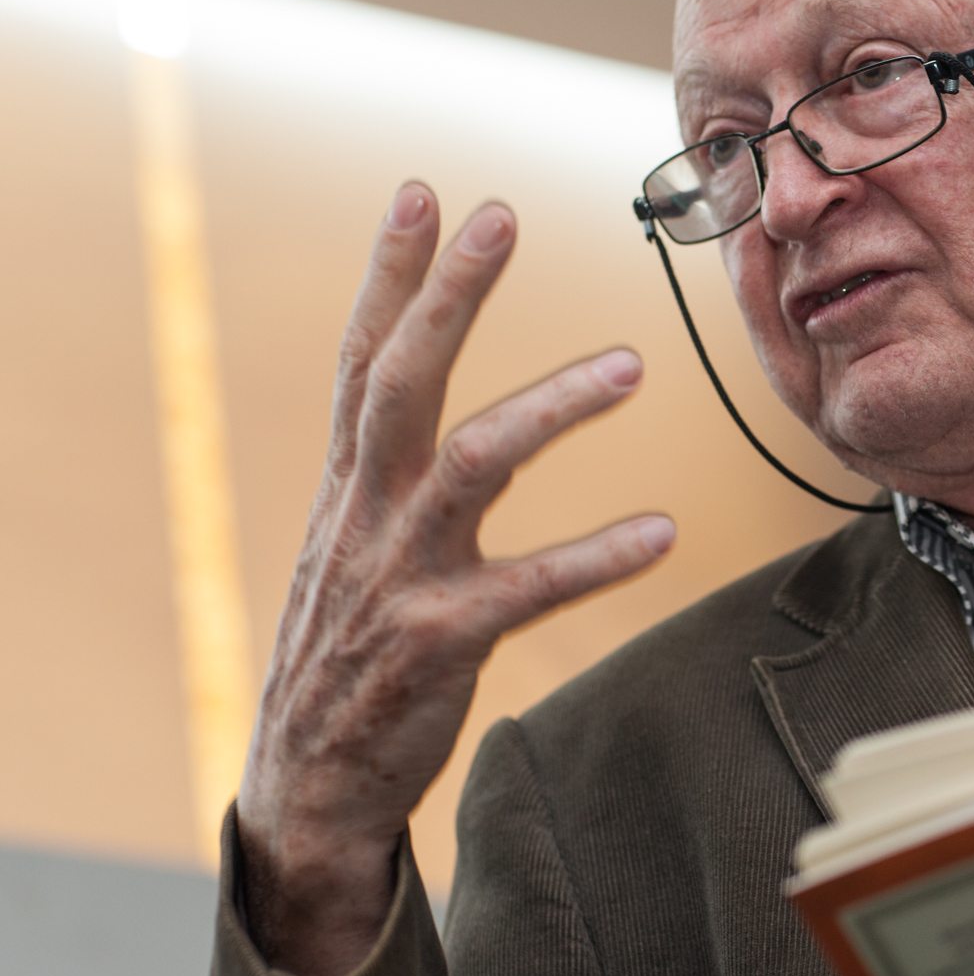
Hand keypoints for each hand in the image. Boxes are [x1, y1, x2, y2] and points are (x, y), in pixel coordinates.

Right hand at [235, 183, 674, 975]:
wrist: (308, 784)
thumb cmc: (345, 653)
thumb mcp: (348, 549)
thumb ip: (382, 474)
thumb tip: (406, 400)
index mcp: (349, 487)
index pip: (364, 359)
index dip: (391, 274)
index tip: (423, 191)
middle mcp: (366, 515)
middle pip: (402, 380)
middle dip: (447, 294)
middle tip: (498, 214)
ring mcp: (400, 575)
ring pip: (476, 464)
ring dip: (554, 406)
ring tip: (630, 362)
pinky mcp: (442, 640)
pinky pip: (531, 587)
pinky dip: (598, 555)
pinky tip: (662, 530)